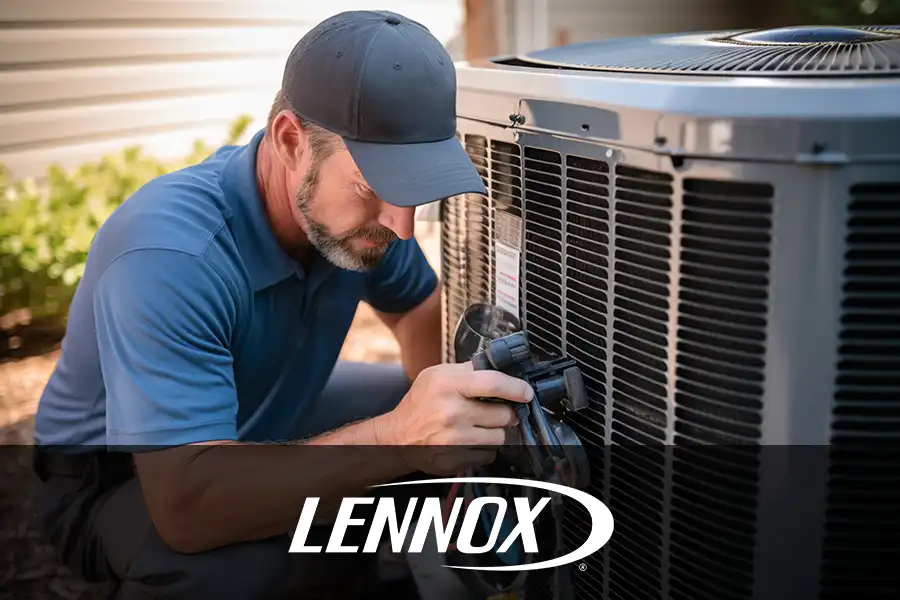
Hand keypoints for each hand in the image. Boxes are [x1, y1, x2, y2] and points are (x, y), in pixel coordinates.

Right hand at [378, 361, 533, 474]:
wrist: (398, 437)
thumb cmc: (420, 404)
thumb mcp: (437, 375)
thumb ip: (468, 371)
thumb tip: (501, 370)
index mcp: (448, 385)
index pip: (494, 384)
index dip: (517, 388)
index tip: (526, 392)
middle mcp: (452, 412)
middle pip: (504, 414)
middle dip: (506, 413)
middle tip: (496, 411)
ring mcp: (454, 439)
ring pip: (500, 437)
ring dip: (495, 432)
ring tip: (478, 426)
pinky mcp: (456, 460)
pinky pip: (488, 455)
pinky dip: (484, 449)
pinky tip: (469, 441)